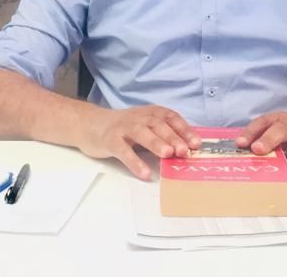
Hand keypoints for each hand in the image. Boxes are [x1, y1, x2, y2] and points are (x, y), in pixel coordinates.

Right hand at [78, 105, 200, 180]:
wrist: (91, 125)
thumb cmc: (124, 129)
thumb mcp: (145, 127)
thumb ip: (162, 135)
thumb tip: (186, 150)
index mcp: (150, 113)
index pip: (170, 117)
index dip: (184, 129)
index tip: (196, 143)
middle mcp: (138, 117)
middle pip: (158, 125)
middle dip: (172, 137)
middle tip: (184, 151)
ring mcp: (123, 128)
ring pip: (141, 133)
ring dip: (156, 143)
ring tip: (167, 155)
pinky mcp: (110, 140)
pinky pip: (123, 150)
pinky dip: (134, 162)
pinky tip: (144, 173)